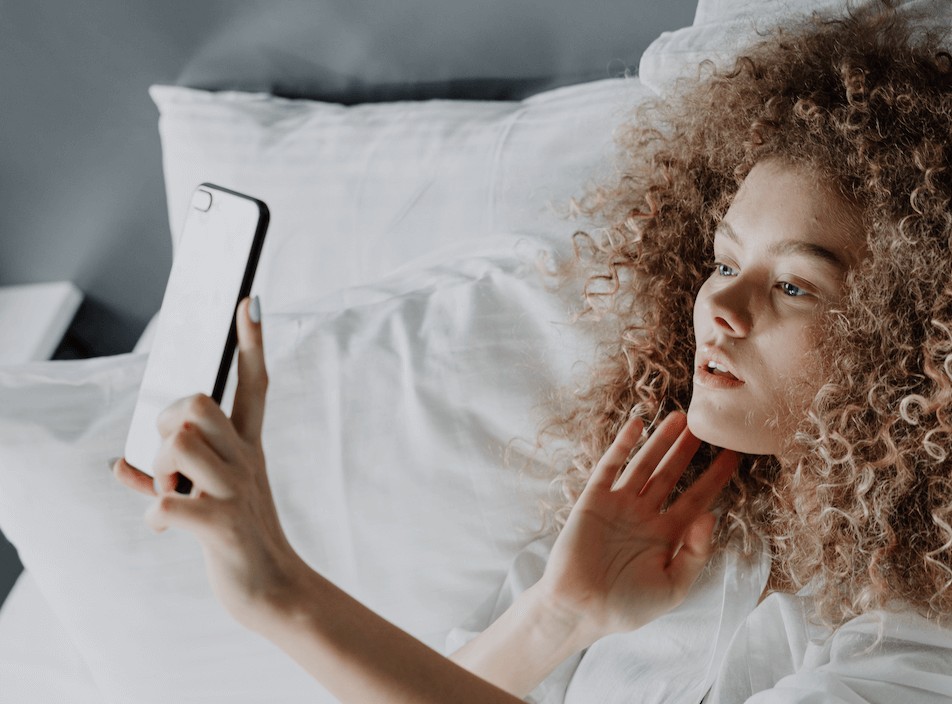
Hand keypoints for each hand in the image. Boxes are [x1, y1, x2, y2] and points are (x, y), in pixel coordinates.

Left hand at [112, 296, 305, 631]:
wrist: (275, 590)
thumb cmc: (238, 538)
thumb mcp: (212, 498)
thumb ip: (162, 478)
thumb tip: (115, 465)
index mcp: (247, 448)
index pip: (254, 384)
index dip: (251, 343)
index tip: (248, 301)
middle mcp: (246, 461)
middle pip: (198, 403)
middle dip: (169, 422)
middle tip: (171, 460)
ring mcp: (237, 491)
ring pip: (178, 443)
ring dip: (157, 471)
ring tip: (168, 496)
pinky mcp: (222, 526)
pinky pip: (168, 503)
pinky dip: (155, 513)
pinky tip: (163, 526)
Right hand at [535, 411, 737, 645]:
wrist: (580, 609)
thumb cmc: (627, 606)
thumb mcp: (673, 587)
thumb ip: (695, 553)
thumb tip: (711, 515)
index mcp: (667, 535)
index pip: (697, 499)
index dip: (716, 477)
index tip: (734, 456)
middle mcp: (645, 515)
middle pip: (672, 474)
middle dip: (688, 451)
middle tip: (706, 424)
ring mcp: (619, 505)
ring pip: (645, 465)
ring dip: (661, 441)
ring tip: (680, 417)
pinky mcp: (594, 500)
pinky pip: (610, 466)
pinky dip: (623, 445)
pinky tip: (637, 425)